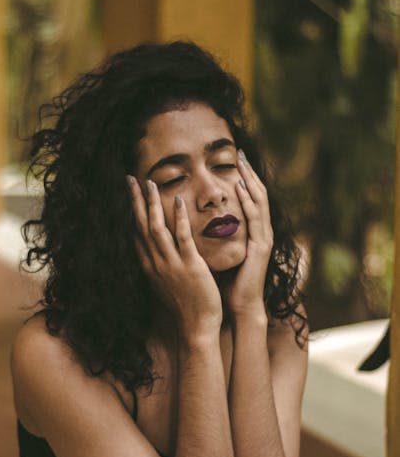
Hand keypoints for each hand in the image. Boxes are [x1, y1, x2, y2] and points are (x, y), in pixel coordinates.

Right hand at [127, 176, 222, 336]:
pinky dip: (178, 218)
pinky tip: (178, 201)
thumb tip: (159, 255)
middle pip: (141, 226)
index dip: (132, 213)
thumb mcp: (167, 285)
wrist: (196, 327)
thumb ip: (162, 267)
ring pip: (156, 228)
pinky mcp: (189, 266)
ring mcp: (171, 264)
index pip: (136, 234)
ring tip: (149, 183)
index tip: (130, 194)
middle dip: (135, 201)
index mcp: (149, 267)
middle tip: (130, 179)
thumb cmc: (185, 307)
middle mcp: (155, 263)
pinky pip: (182, 238)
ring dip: (152, 204)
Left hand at [223, 150, 272, 317]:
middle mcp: (260, 231)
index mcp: (250, 232)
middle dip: (249, 172)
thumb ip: (214, 234)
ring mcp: (263, 238)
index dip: (243, 178)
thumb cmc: (226, 281)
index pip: (249, 198)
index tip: (233, 158)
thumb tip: (195, 219)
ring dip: (250, 179)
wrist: (237, 305)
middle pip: (257, 194)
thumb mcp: (220, 251)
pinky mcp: (260, 247)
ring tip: (242, 161)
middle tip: (240, 151)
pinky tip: (241, 186)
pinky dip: (249, 201)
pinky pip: (255, 218)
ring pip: (259, 201)